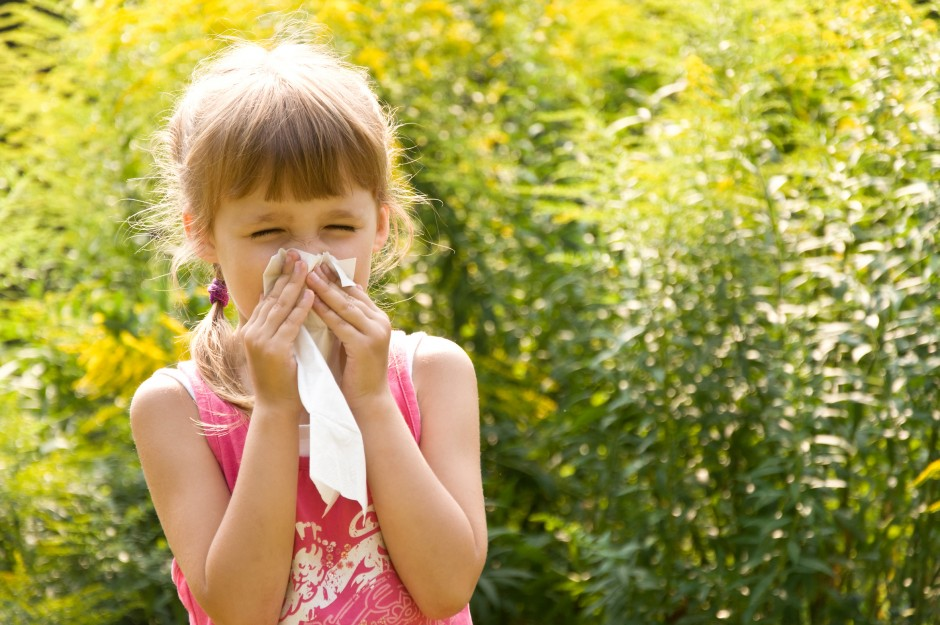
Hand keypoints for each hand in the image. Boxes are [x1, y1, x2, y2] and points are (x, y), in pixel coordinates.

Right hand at [238, 250, 312, 416]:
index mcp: (251, 330)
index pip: (266, 297)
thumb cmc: (281, 380)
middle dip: (286, 274)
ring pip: (280, 307)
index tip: (289, 259)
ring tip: (307, 267)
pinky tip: (311, 295)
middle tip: (297, 254)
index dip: (278, 277)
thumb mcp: (276, 347)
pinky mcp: (274, 351)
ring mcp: (260, 341)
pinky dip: (301, 309)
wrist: (276, 408)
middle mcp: (252, 333)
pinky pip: (290, 325)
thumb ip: (277, 326)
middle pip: (271, 297)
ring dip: (295, 285)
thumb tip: (281, 301)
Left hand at [306, 264, 391, 411]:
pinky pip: (339, 324)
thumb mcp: (352, 340)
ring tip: (306, 275)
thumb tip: (328, 299)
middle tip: (310, 263)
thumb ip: (345, 320)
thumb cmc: (355, 373)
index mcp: (378, 319)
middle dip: (329, 278)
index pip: (355, 291)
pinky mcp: (364, 345)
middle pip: (350, 294)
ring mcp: (374, 333)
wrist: (368, 402)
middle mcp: (380, 322)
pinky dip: (323, 312)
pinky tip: (309, 302)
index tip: (317, 264)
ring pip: (345, 306)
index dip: (336, 277)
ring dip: (324, 290)